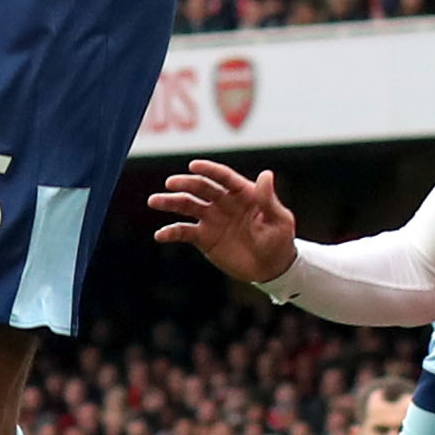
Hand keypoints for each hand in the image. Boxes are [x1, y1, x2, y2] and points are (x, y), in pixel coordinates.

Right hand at [146, 160, 298, 286]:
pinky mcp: (203, 238)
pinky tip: (160, 235)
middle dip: (185, 184)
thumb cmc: (280, 241)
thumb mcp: (279, 220)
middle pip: (201, 188)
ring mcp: (211, 219)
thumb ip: (268, 199)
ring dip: (170, 202)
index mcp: (242, 193)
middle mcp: (223, 202)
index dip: (208, 170)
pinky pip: (184, 232)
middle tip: (170, 184)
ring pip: (187, 205)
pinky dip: (171, 232)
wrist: (271, 268)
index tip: (193, 166)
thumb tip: (265, 174)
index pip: (223, 177)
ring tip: (154, 201)